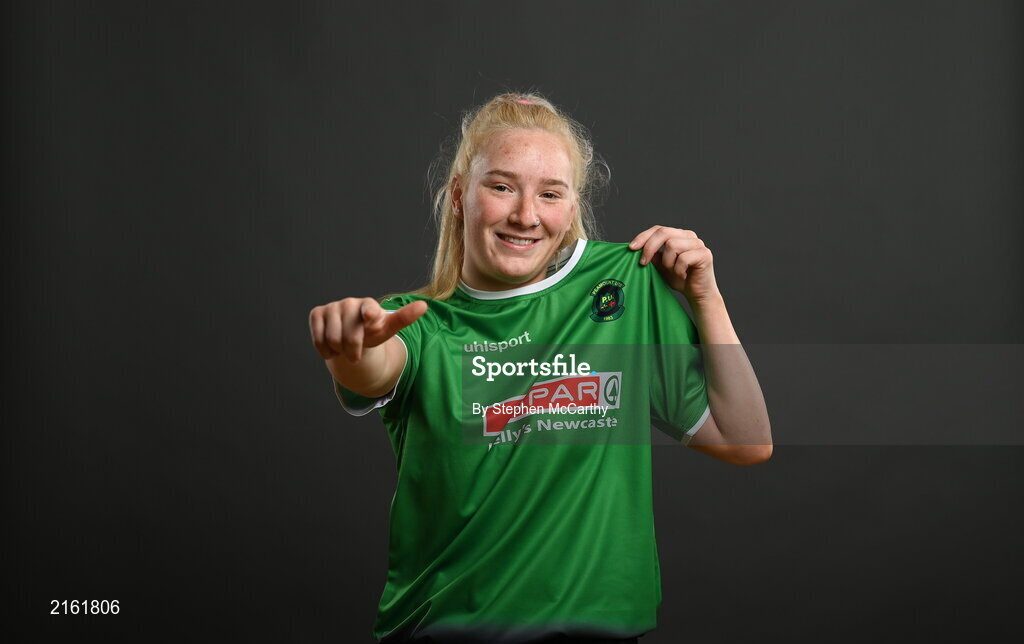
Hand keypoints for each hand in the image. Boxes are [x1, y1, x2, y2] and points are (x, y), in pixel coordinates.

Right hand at [309, 297, 426, 362]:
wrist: (352, 337)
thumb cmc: (372, 332)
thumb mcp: (388, 329)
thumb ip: (404, 318)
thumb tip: (424, 305)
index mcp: (369, 305)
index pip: (369, 308)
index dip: (369, 313)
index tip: (370, 316)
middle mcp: (349, 303)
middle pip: (349, 336)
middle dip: (353, 350)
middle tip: (357, 352)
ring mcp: (332, 307)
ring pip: (333, 339)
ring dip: (340, 351)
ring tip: (345, 347)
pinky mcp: (317, 313)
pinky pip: (319, 340)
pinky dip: (326, 351)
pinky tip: (333, 347)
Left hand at [629, 225, 720, 304]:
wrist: (697, 294)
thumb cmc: (680, 279)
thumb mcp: (661, 266)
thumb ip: (653, 255)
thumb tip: (636, 248)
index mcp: (679, 235)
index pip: (658, 229)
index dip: (643, 236)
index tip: (631, 248)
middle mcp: (689, 236)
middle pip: (663, 232)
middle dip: (649, 247)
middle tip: (643, 263)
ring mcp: (698, 244)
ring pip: (672, 245)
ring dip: (667, 262)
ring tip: (673, 271)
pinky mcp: (704, 254)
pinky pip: (683, 258)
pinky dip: (678, 270)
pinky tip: (683, 276)